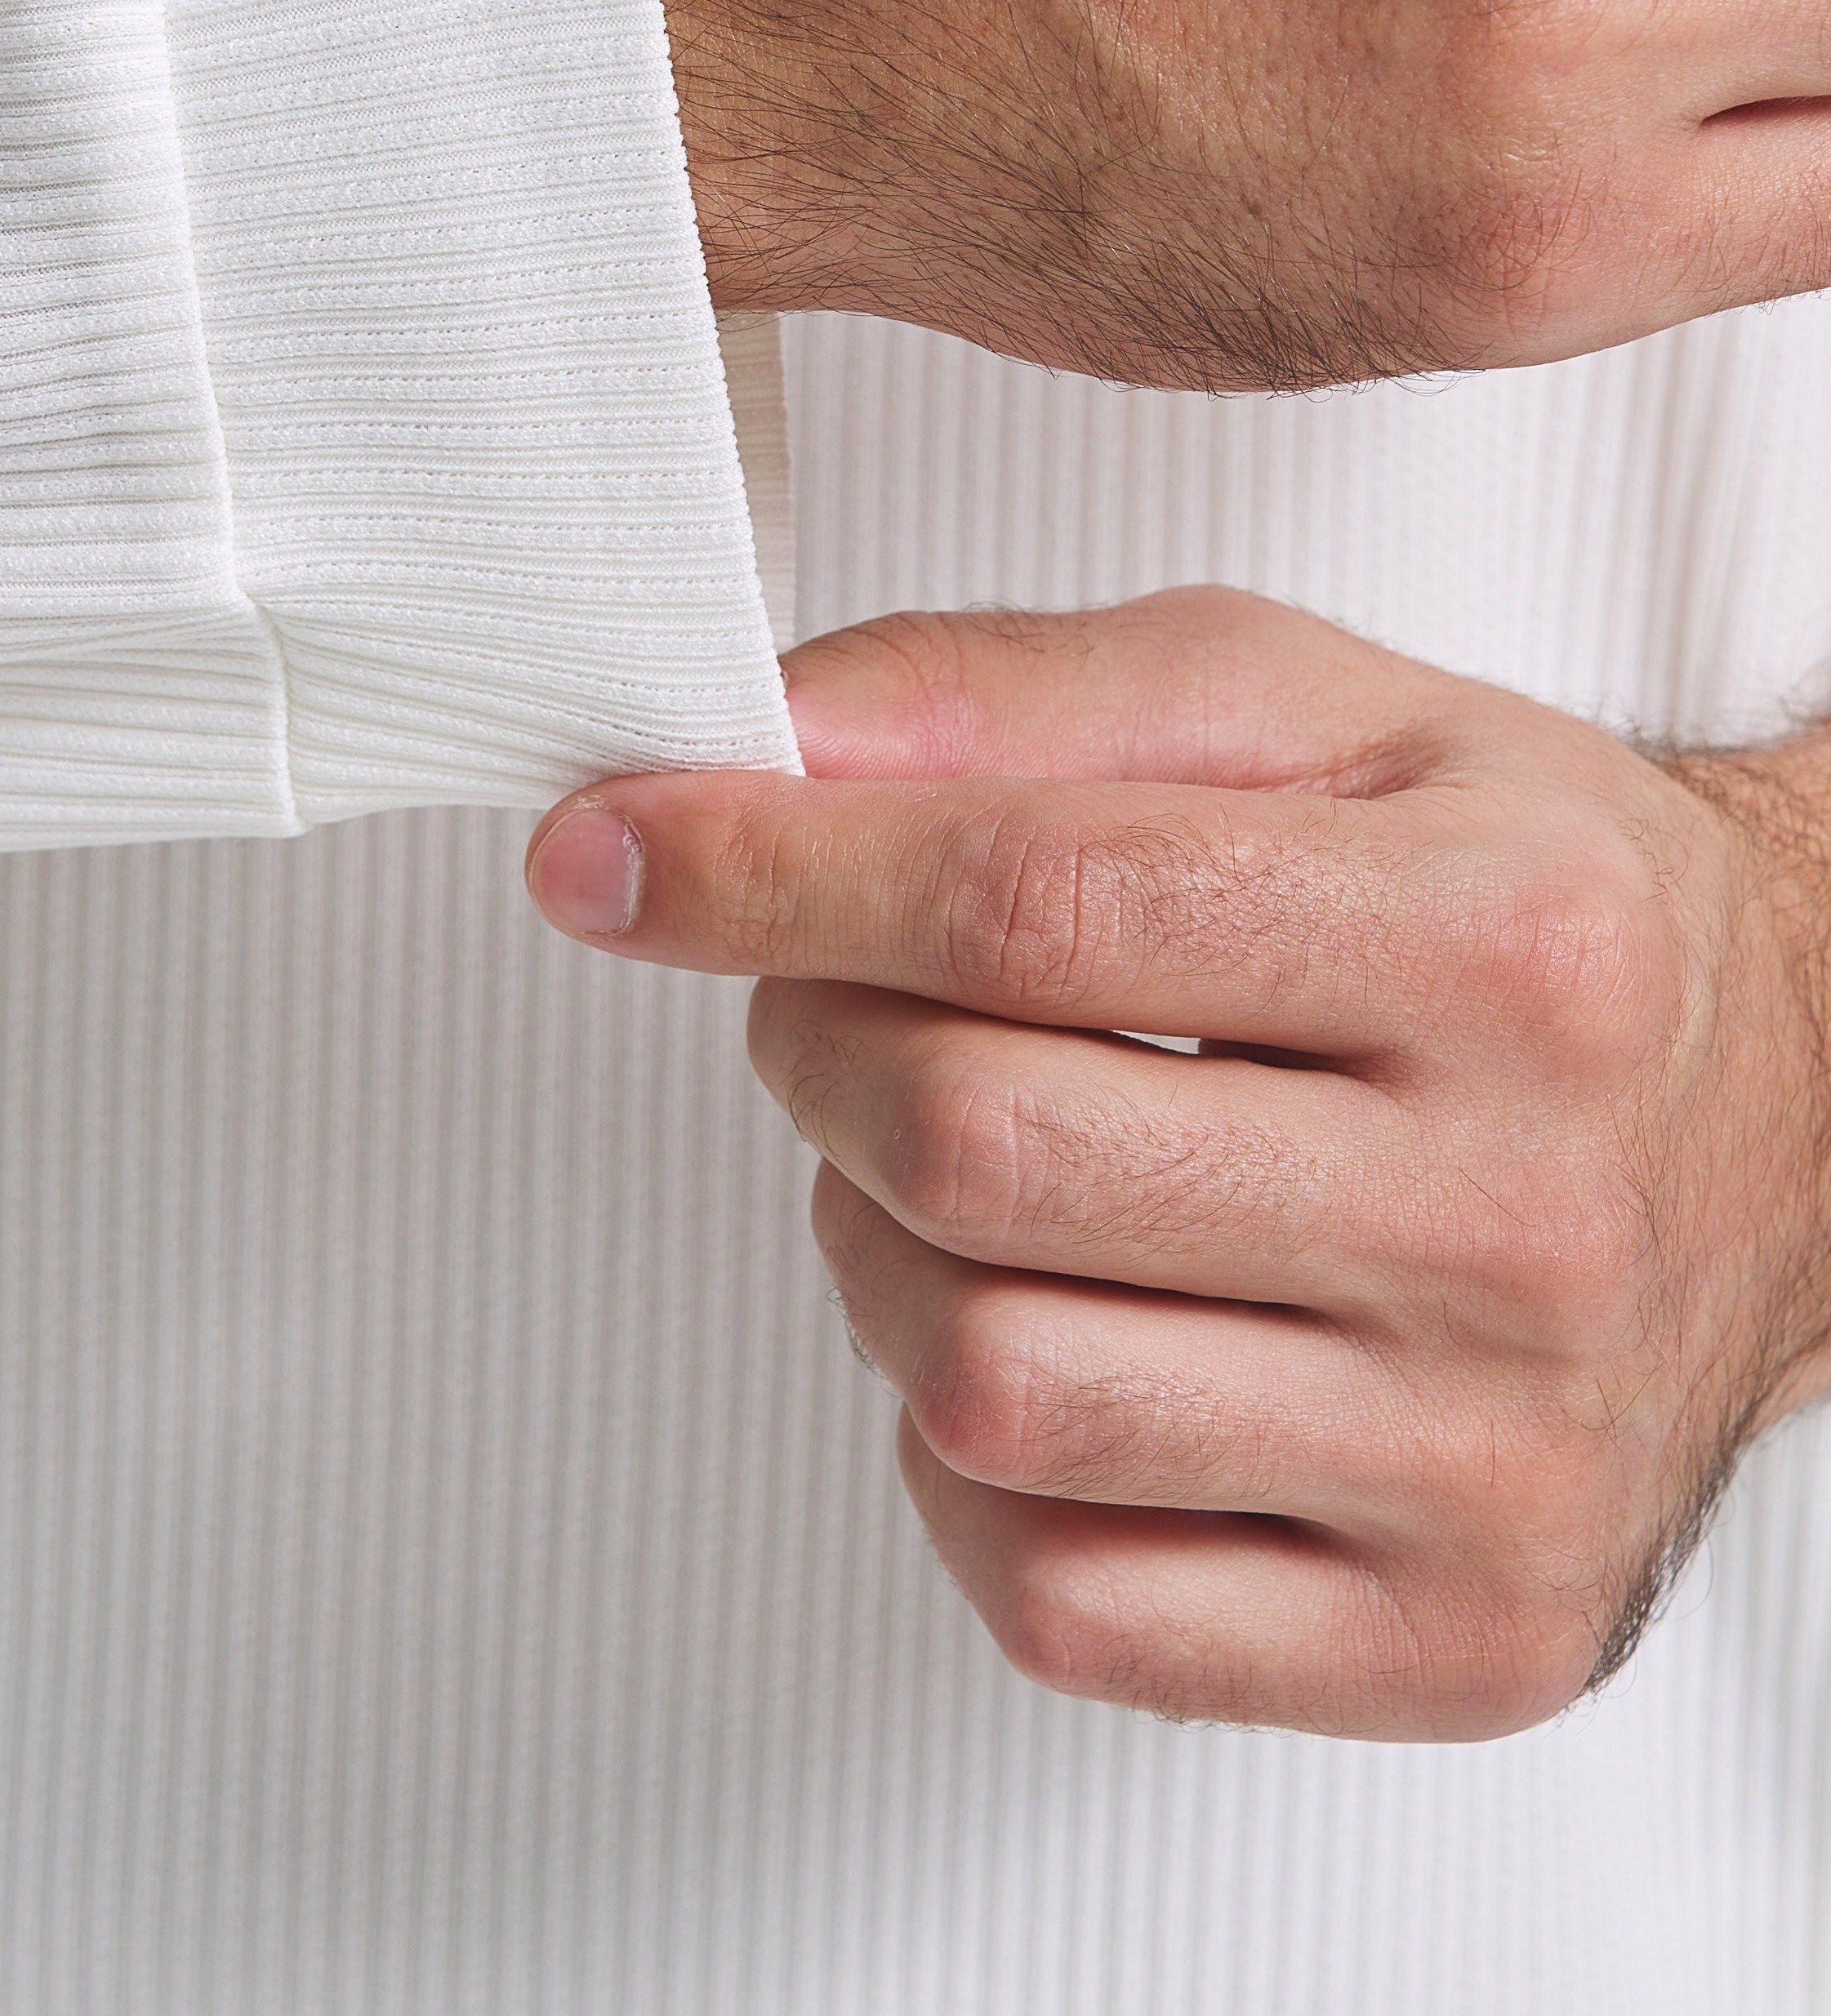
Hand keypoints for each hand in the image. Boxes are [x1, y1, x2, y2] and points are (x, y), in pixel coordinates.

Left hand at [523, 590, 1830, 1739]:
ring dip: (876, 1248)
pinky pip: (1058, 1593)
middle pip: (980, 1148)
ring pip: (987, 1385)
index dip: (765, 866)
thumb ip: (1025, 694)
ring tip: (960, 1162)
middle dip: (810, 1039)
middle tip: (824, 988)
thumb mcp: (1321, 708)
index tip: (619, 848)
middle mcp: (1523, 1217)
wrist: (1804, 1126)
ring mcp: (1492, 1459)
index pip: (1033, 900)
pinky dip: (969, 1460)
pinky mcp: (1451, 1637)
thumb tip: (762, 741)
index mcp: (1506, 943)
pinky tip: (1051, 1329)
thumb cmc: (1527, 908)